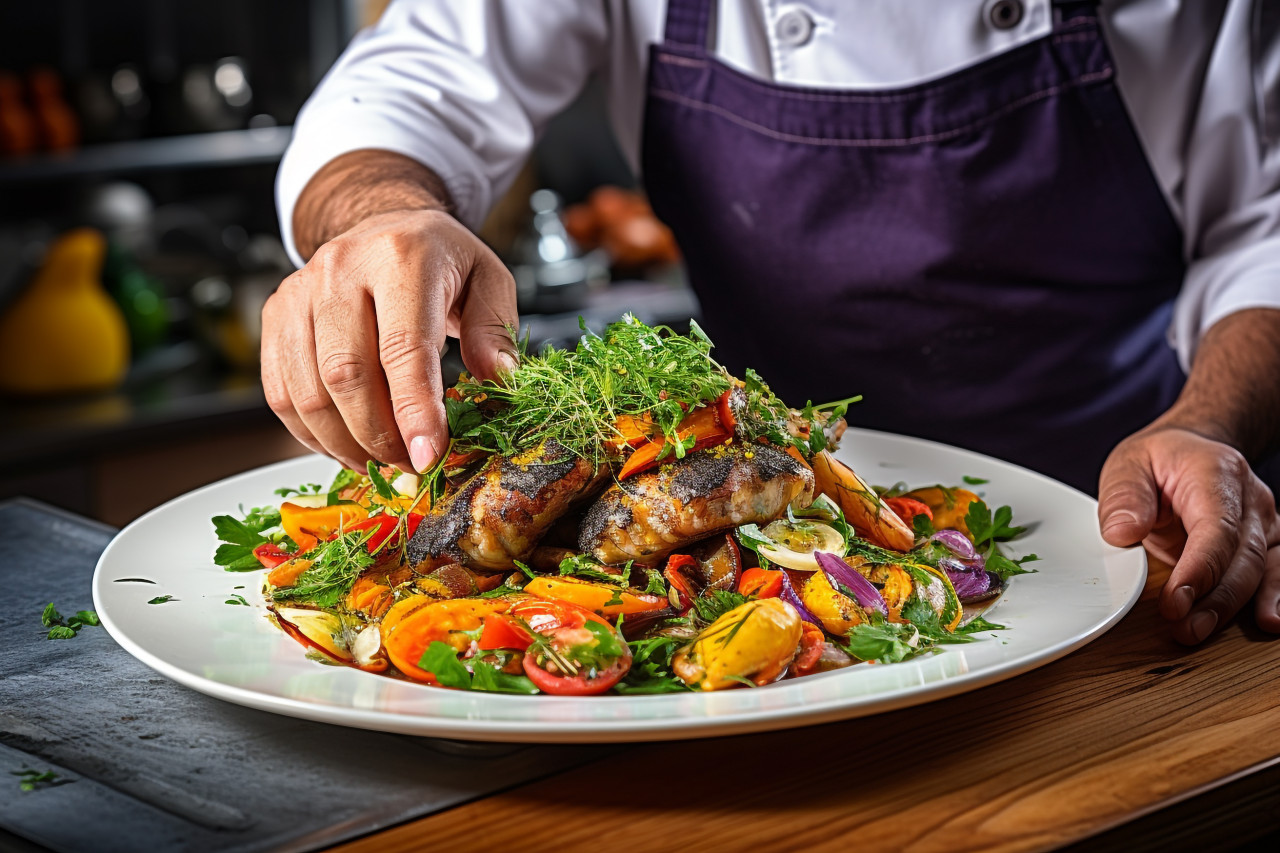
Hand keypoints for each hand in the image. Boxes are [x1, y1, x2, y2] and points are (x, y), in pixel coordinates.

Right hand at [261, 209, 517, 472]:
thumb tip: (498, 379)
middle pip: (348, 376)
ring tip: (382, 461)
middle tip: (411, 465)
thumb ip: (495, 329)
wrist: (382, 223)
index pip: (403, 347)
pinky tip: (346, 444)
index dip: (414, 410)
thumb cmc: (438, 258)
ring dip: (346, 444)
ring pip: (308, 392)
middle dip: (381, 437)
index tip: (428, 456)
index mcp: (401, 258)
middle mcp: (341, 270)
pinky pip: (281, 393)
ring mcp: (300, 293)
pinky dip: (311, 434)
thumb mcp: (488, 279)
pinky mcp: (276, 317)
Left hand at [1098, 426, 1279, 643]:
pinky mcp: (1266, 543)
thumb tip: (1122, 534)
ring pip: (1260, 571)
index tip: (1174, 602)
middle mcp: (1250, 499)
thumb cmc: (1161, 459)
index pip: (1215, 530)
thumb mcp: (1128, 464)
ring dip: (1231, 608)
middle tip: (1181, 628)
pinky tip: (1267, 621)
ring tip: (1199, 632)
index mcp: (1217, 474)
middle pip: (1242, 557)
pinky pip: (1276, 573)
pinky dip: (1273, 598)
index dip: (1198, 570)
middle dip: (1213, 599)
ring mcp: (1264, 522)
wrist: (1195, 450)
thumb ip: (1124, 497)